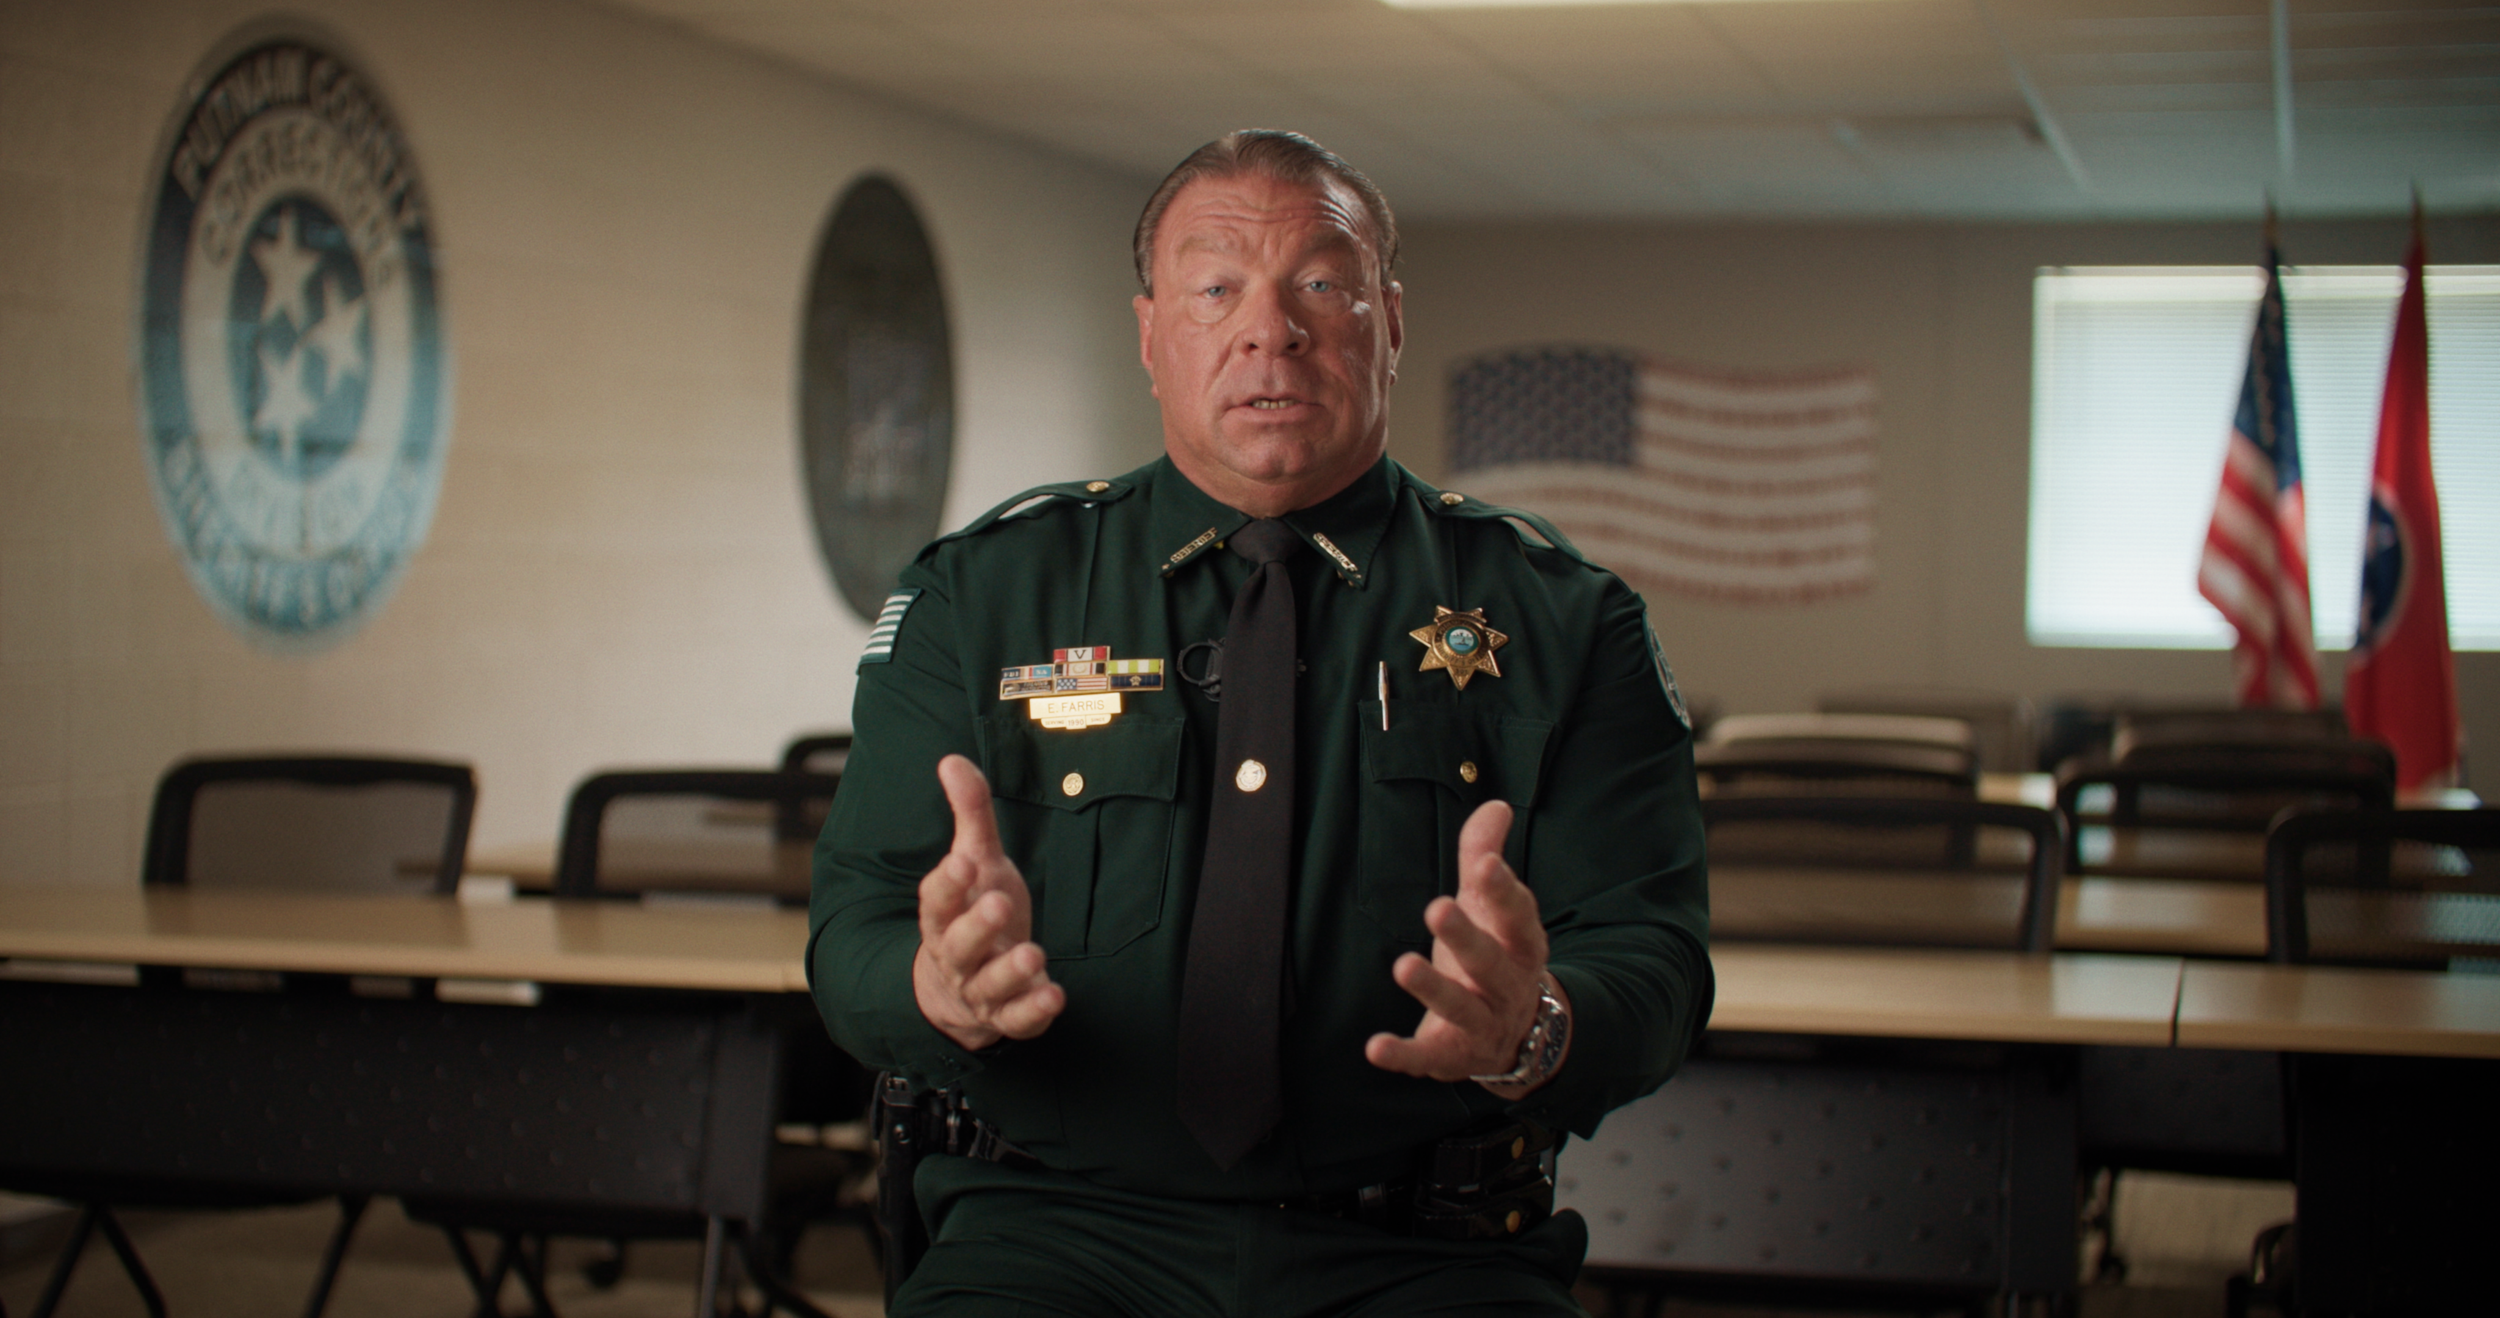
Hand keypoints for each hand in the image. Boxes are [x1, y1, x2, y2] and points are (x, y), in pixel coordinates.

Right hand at [912, 754, 1064, 1050]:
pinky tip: (1054, 995)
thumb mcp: (976, 863)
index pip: (935, 901)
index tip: (961, 863)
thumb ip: (970, 815)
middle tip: (998, 903)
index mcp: (942, 917)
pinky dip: (1034, 1011)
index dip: (947, 883)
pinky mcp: (1007, 1016)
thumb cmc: (973, 915)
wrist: (961, 991)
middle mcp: (956, 956)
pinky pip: (1017, 1020)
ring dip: (1009, 971)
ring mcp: (980, 989)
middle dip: (976, 926)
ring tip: (1033, 952)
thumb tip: (952, 761)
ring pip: (988, 985)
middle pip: (958, 944)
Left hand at [1364, 799, 1566, 1094]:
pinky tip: (1374, 1048)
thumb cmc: (1495, 953)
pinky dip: (1403, 1055)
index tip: (1485, 865)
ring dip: (1434, 990)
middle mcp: (1507, 985)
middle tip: (1437, 907)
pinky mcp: (1452, 1055)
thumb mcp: (1490, 906)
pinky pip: (1428, 1057)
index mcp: (1521, 944)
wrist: (1518, 1035)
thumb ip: (1485, 855)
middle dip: (1466, 937)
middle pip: (1490, 962)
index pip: (1518, 916)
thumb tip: (1496, 805)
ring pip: (1462, 1009)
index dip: (1505, 891)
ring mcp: (1482, 1024)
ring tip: (1403, 966)